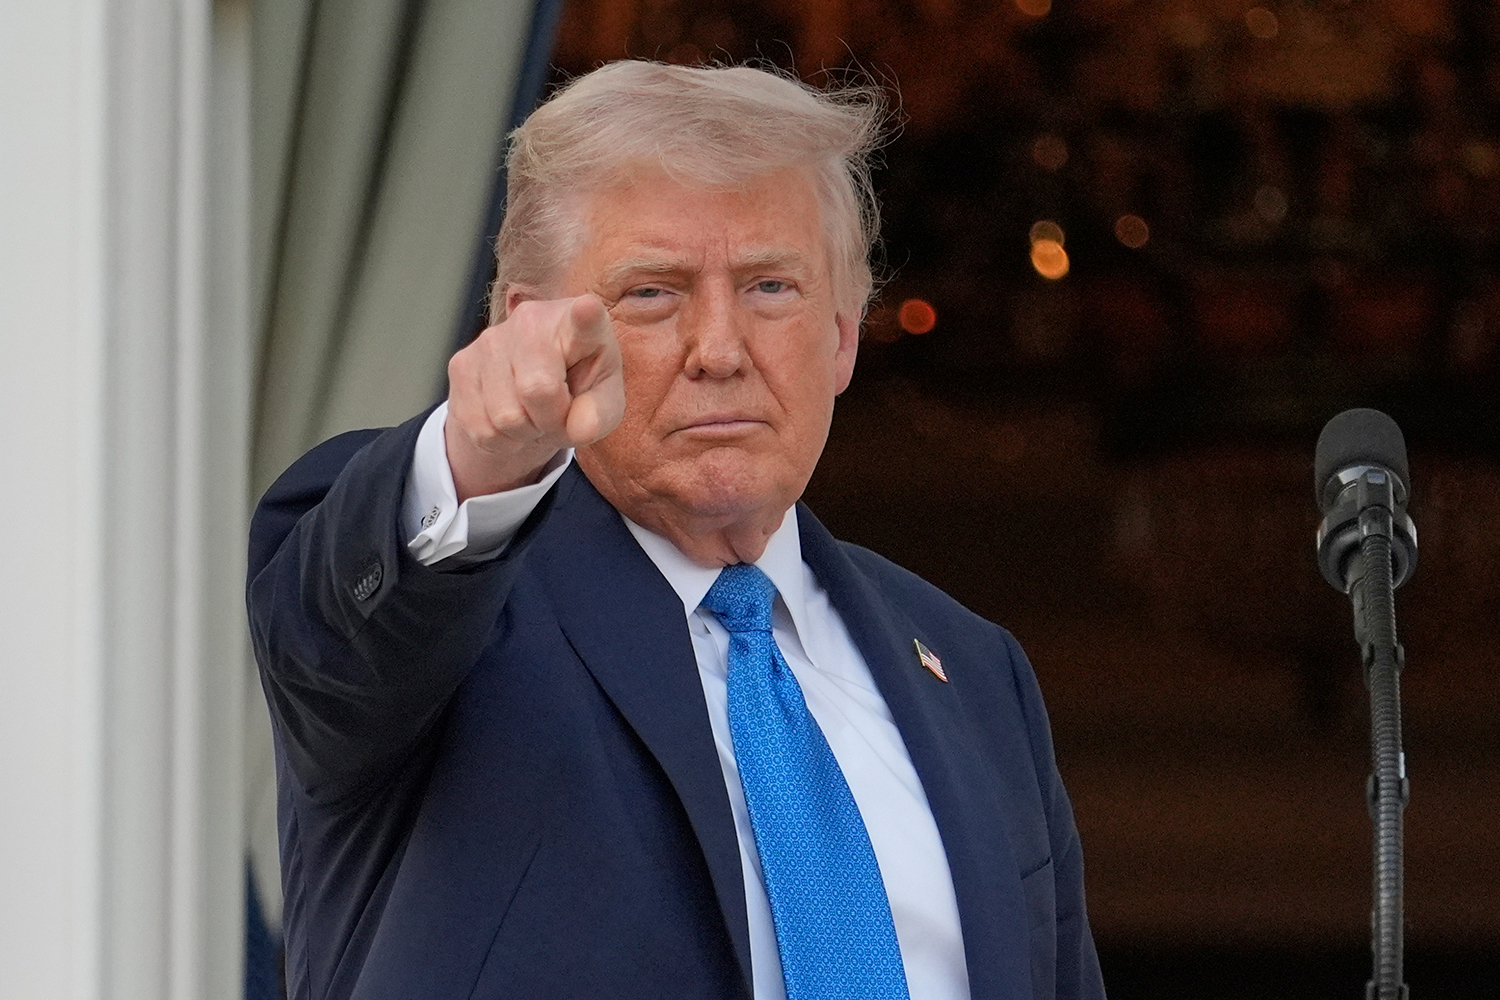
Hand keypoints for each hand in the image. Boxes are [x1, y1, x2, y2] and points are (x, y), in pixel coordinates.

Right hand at [444, 294, 623, 500]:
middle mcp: (531, 320)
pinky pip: (481, 428)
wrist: (532, 392)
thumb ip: (600, 414)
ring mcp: (490, 339)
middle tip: (558, 414)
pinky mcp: (461, 364)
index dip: (584, 316)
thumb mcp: (603, 403)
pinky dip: (500, 440)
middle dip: (551, 421)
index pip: (583, 318)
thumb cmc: (578, 389)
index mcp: (578, 325)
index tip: (588, 309)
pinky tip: (511, 419)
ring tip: (534, 415)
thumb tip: (579, 428)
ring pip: (505, 417)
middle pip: (537, 391)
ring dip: (524, 432)